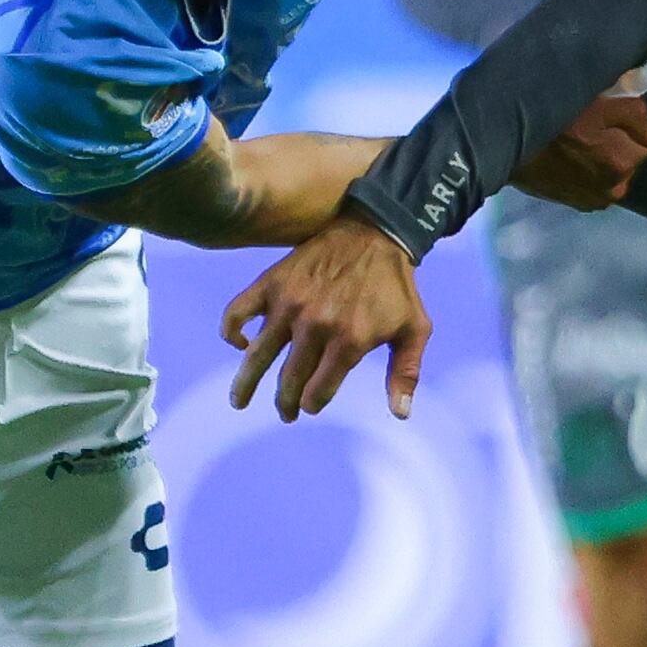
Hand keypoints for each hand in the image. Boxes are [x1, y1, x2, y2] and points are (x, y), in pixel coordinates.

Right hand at [220, 215, 430, 422]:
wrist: (375, 232)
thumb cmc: (396, 286)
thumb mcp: (414, 329)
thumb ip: (406, 373)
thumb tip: (400, 414)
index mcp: (349, 340)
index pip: (318, 391)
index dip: (312, 404)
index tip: (310, 406)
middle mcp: (316, 325)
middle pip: (289, 380)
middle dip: (285, 403)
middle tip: (286, 411)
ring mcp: (289, 304)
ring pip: (257, 356)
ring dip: (245, 384)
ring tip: (239, 402)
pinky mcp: (272, 283)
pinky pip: (237, 313)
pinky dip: (232, 332)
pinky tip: (241, 345)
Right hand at [516, 93, 646, 210]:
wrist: (501, 141)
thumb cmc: (553, 116)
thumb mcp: (599, 101)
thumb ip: (635, 116)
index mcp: (622, 164)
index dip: (631, 124)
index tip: (610, 114)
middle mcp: (612, 190)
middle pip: (629, 159)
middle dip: (619, 143)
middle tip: (590, 125)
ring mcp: (591, 200)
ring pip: (611, 171)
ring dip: (603, 158)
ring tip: (577, 142)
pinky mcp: (573, 202)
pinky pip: (593, 182)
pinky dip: (587, 171)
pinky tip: (568, 158)